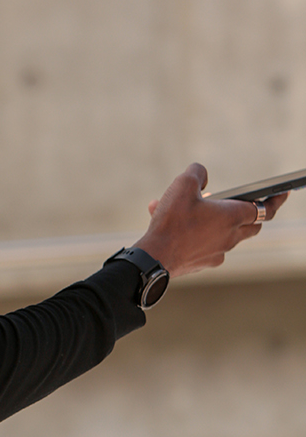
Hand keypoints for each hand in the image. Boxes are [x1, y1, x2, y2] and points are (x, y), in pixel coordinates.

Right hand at [135, 162, 286, 277]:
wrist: (154, 258)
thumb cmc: (171, 222)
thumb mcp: (182, 185)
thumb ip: (197, 173)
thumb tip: (201, 175)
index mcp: (232, 217)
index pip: (264, 208)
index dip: (275, 200)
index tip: (283, 194)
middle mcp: (230, 237)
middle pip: (251, 225)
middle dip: (251, 214)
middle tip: (245, 204)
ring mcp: (218, 253)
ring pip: (226, 235)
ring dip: (215, 221)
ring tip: (189, 210)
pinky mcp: (203, 263)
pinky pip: (207, 246)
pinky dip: (198, 235)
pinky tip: (177, 227)